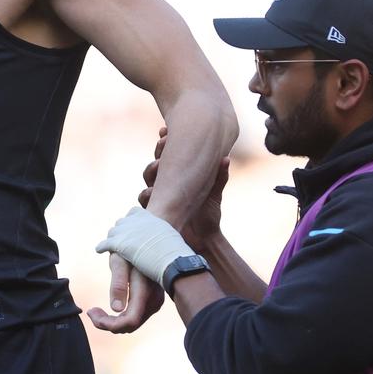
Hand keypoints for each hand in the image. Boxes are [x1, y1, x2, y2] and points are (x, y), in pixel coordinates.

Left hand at [87, 254, 164, 332]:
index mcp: (144, 292)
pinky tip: (111, 308)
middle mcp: (153, 301)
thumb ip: (119, 285)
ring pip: (133, 323)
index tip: (91, 312)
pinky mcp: (153, 301)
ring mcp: (155, 302)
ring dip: (114, 321)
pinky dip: (121, 317)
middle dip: (108, 323)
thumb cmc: (131, 248)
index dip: (109, 324)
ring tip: (96, 310)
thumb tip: (116, 309)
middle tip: (91, 311)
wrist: (148, 241)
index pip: (129, 321)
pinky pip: (136, 316)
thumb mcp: (120, 262)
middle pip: (130, 326)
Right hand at [139, 127, 229, 252]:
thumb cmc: (209, 216)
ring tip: (159, 165)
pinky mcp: (154, 211)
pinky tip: (151, 192)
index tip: (165, 131)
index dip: (165, 142)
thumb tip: (226, 157)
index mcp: (179, 175)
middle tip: (163, 142)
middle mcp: (166, 183)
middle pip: (156, 161)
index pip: (169, 155)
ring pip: (148, 178)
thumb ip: (219, 176)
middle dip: (158, 151)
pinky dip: (147, 195)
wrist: (204, 241)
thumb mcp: (214, 193)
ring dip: (152, 170)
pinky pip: (146, 201)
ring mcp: (159, 196)